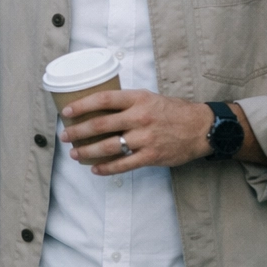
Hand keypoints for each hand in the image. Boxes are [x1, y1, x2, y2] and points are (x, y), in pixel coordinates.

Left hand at [61, 89, 224, 173]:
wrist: (201, 127)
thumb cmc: (171, 111)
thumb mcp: (149, 97)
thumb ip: (126, 102)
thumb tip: (97, 107)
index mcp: (137, 99)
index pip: (103, 99)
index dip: (82, 105)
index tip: (66, 112)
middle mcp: (139, 117)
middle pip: (100, 125)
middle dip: (78, 132)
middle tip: (65, 136)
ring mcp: (145, 138)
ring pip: (108, 147)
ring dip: (87, 151)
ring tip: (75, 153)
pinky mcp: (151, 156)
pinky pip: (123, 164)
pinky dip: (106, 168)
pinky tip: (95, 169)